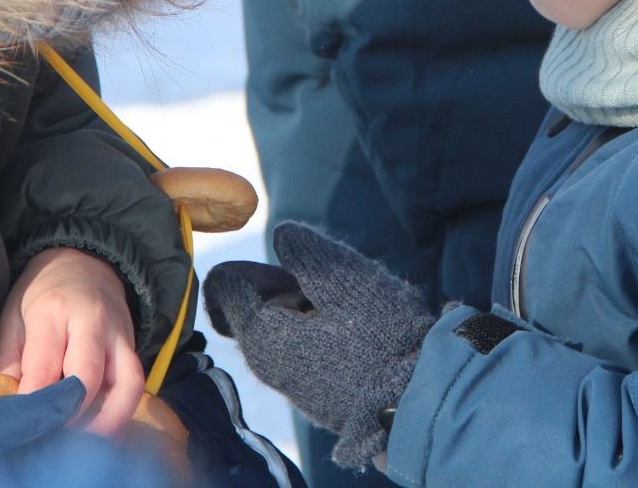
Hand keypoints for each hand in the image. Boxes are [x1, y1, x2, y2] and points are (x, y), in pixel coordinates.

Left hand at [0, 248, 142, 435]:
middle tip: (51, 437)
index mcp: (52, 311)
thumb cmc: (41, 294)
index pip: (45, 366)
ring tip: (85, 441)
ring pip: (126, 383)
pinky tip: (103, 426)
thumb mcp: (14, 317)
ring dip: (108, 419)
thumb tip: (4, 406)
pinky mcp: (134, 344)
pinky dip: (122, 410)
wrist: (84, 260)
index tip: (22, 427)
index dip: (34, 403)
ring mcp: (119, 333)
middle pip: (87, 376)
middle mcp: (91, 321)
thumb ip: (9, 361)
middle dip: (70, 414)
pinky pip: (136, 382)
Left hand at [203, 223, 434, 470]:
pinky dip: (320, 329)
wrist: (414, 403)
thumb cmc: (380, 337)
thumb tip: (281, 234)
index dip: (253, 264)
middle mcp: (263, 362)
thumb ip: (306, 252)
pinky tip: (357, 330)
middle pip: (254, 303)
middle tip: (331, 288)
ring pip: (281, 324)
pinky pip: (301, 347)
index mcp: (260, 333)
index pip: (224, 286)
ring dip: (308, 306)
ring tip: (351, 309)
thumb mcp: (344, 280)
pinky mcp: (312, 392)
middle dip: (287, 284)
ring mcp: (287, 381)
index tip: (294, 269)